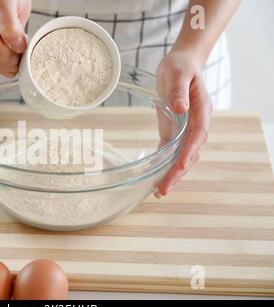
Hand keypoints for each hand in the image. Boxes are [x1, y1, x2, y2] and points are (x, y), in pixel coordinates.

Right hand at [0, 0, 30, 77]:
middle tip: (15, 31)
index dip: (16, 46)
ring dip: (15, 53)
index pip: (2, 56)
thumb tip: (17, 47)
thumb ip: (10, 26)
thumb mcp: (6, 4)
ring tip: (12, 35)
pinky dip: (14, 57)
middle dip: (15, 50)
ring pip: (6, 69)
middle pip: (4, 65)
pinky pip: (6, 68)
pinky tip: (10, 42)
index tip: (17, 31)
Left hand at [154, 51, 212, 197]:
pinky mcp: (174, 130)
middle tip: (163, 189)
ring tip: (159, 190)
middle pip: (190, 152)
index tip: (181, 165)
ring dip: (172, 173)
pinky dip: (164, 165)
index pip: (198, 135)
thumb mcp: (178, 74)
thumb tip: (180, 108)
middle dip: (178, 172)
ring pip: (182, 156)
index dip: (190, 151)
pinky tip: (155, 177)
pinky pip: (171, 151)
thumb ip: (179, 92)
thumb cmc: (181, 67)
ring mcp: (186, 129)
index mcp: (201, 110)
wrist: (181, 65)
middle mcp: (196, 124)